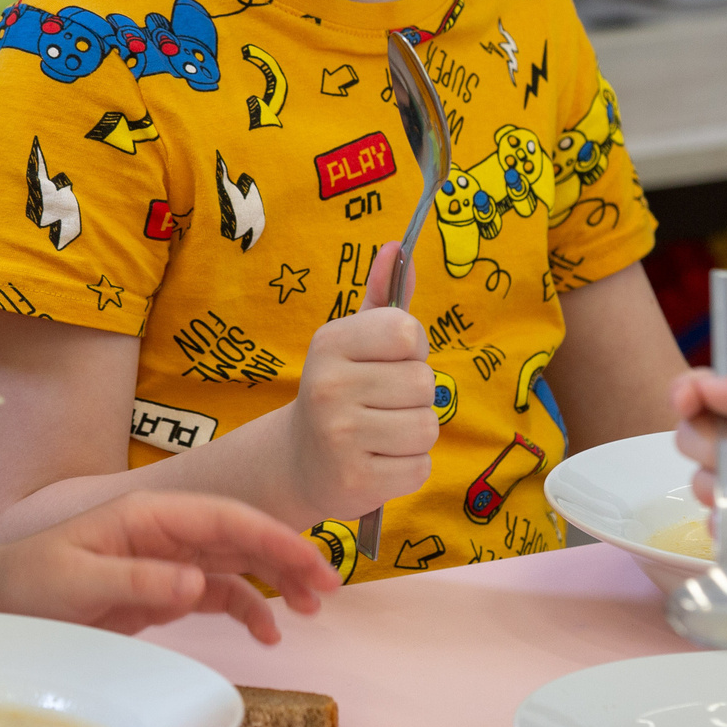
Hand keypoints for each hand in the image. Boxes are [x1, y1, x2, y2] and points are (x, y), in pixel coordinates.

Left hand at [0, 492, 342, 643]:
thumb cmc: (30, 582)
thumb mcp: (79, 582)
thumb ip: (139, 580)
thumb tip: (197, 583)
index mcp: (149, 515)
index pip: (224, 518)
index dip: (272, 537)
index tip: (310, 560)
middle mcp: (167, 531)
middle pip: (242, 537)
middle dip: (289, 557)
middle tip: (330, 588)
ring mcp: (170, 560)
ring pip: (239, 564)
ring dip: (278, 582)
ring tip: (313, 609)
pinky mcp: (166, 591)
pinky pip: (219, 594)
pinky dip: (248, 609)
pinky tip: (269, 632)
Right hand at [282, 242, 436, 519]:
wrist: (300, 461)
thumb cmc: (342, 390)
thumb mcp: (355, 340)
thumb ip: (384, 297)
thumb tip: (401, 245)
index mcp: (330, 343)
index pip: (407, 332)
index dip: (412, 349)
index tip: (391, 361)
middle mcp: (328, 386)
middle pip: (423, 383)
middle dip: (415, 396)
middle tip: (382, 404)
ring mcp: (339, 437)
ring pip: (426, 427)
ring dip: (414, 434)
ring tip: (382, 434)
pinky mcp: (354, 481)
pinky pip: (419, 468)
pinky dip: (408, 467)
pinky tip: (379, 461)